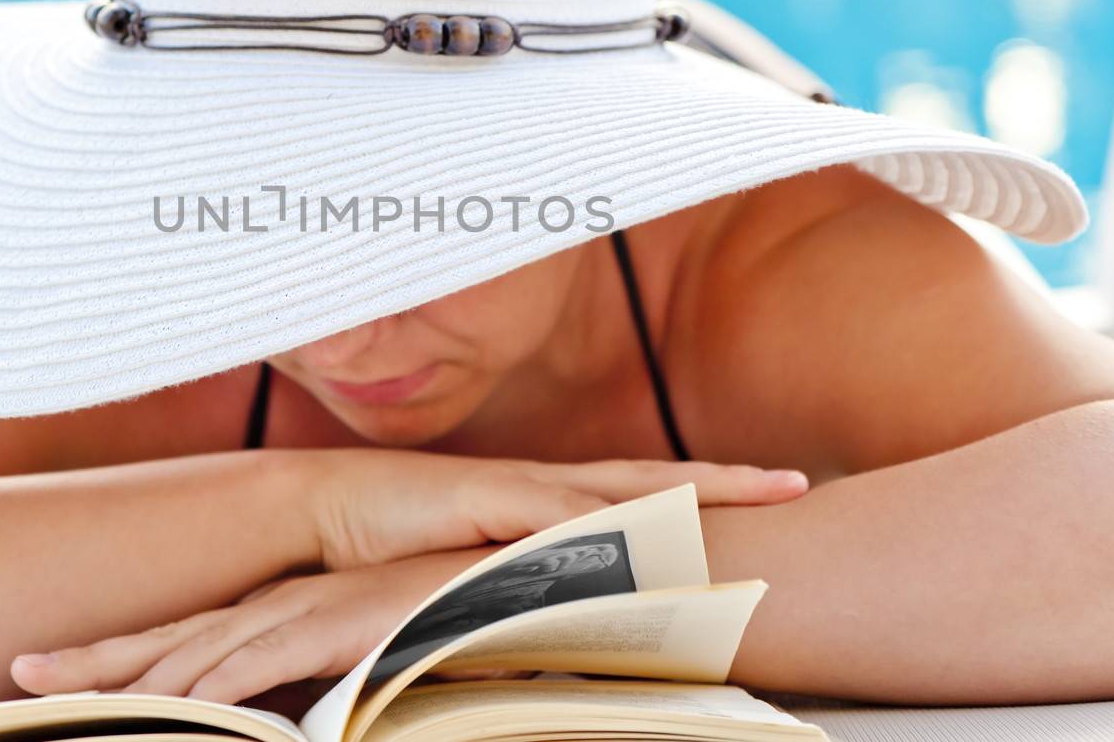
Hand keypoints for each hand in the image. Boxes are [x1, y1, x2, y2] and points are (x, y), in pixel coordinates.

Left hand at [12, 549, 488, 704]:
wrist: (500, 569)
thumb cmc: (436, 616)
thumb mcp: (364, 662)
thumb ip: (325, 689)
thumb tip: (282, 723)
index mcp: (281, 615)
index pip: (186, 641)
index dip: (121, 657)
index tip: (54, 674)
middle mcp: (278, 608)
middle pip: (172, 641)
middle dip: (96, 661)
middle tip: (20, 675)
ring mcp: (300, 612)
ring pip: (199, 654)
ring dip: (132, 679)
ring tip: (60, 696)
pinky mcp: (331, 625)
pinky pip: (258, 661)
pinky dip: (213, 685)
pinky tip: (174, 705)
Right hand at [299, 450, 808, 570]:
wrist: (318, 510)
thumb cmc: (387, 545)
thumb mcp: (467, 580)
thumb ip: (517, 596)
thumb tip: (560, 633)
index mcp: (541, 503)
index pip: (635, 498)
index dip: (700, 495)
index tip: (765, 495)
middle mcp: (540, 488)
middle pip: (649, 480)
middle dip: (723, 481)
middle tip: (795, 482)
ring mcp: (515, 489)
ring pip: (619, 488)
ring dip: (685, 492)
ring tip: (751, 491)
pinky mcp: (481, 497)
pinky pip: (556, 512)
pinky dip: (606, 522)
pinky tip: (654, 528)